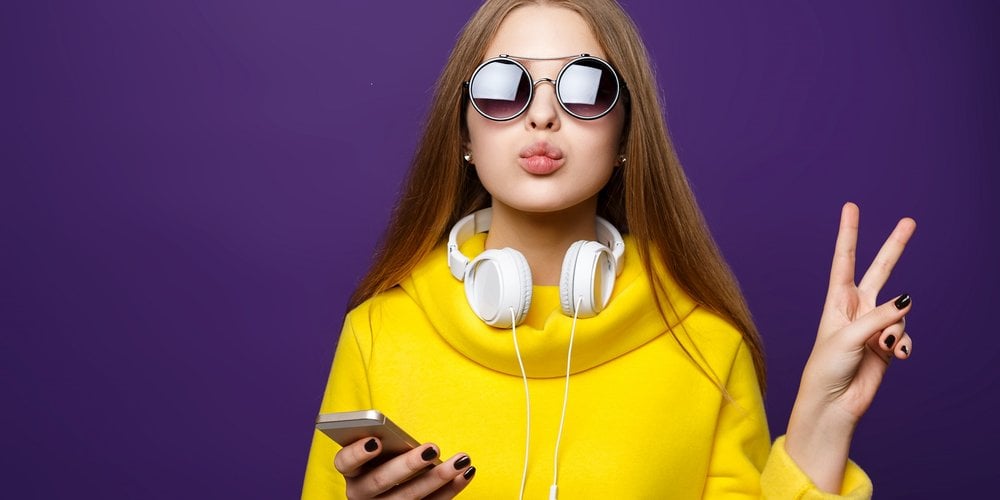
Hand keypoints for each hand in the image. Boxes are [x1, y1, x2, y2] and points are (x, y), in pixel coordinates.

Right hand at [334, 437, 474, 498]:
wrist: (393, 490)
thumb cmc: (389, 458)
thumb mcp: (383, 451)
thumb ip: (390, 445)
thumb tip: (416, 441)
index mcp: (352, 471)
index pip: (344, 462)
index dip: (358, 452)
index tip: (376, 441)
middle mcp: (361, 494)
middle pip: (380, 481)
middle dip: (408, 465)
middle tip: (432, 448)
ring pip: (408, 498)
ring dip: (438, 478)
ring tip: (461, 460)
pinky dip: (451, 490)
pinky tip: (466, 473)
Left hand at [785, 202, 915, 490]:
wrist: (833, 403)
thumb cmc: (827, 368)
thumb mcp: (848, 338)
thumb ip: (879, 316)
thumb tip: (907, 300)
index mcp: (837, 301)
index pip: (844, 260)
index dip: (849, 234)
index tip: (851, 207)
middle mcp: (857, 308)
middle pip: (879, 270)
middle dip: (894, 247)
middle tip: (910, 222)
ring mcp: (874, 325)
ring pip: (899, 310)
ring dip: (897, 327)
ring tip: (884, 345)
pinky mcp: (887, 344)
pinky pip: (905, 334)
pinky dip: (903, 343)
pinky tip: (895, 354)